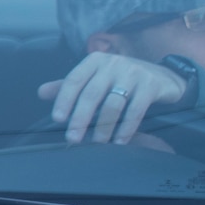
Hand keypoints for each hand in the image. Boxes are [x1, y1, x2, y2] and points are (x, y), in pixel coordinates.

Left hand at [39, 53, 185, 145]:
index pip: (74, 79)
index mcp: (95, 61)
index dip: (64, 100)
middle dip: (80, 118)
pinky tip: (119, 141)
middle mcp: (113, 63)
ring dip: (103, 127)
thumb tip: (41, 92)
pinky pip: (135, 110)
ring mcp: (134, 73)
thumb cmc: (122, 80)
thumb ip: (70, 85)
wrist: (163, 77)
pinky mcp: (151, 85)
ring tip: (96, 143)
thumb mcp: (96, 78)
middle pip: (92, 94)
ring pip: (113, 104)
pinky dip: (126, 128)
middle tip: (73, 138)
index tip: (58, 119)